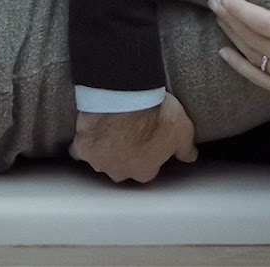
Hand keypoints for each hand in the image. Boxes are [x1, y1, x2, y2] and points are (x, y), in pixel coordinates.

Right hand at [69, 95, 197, 182]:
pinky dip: (82, 144)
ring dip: (104, 149)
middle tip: (128, 135)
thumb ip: (186, 147)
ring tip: (108, 131)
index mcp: (144, 170)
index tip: (148, 143)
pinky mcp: (83, 148)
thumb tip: (190, 156)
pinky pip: (79, 150)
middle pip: (121, 169)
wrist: (127, 97)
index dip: (147, 155)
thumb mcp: (183, 130)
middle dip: (124, 155)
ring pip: (100, 161)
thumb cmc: (156, 114)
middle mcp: (120, 171)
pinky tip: (86, 135)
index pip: (146, 170)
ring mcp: (100, 161)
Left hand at [211, 0, 269, 110]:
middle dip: (229, 19)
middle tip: (214, 3)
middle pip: (251, 37)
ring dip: (232, 36)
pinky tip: (225, 52)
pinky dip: (238, 65)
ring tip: (219, 19)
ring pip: (251, 56)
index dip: (239, 9)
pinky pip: (256, 78)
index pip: (262, 22)